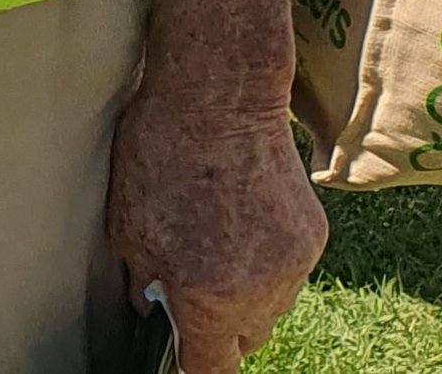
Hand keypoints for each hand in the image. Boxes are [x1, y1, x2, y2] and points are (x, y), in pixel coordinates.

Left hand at [108, 90, 325, 371]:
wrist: (221, 95)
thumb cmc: (162, 151)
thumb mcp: (127, 222)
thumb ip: (142, 281)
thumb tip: (151, 308)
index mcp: (208, 299)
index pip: (210, 370)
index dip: (193, 364)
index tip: (182, 353)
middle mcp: (259, 295)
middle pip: (243, 339)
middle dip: (218, 325)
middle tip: (192, 282)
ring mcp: (293, 267)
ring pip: (270, 305)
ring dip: (246, 290)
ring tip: (218, 237)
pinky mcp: (314, 237)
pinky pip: (288, 268)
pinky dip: (268, 256)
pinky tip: (243, 213)